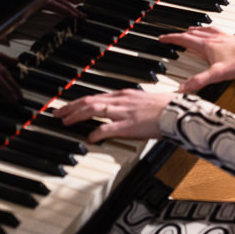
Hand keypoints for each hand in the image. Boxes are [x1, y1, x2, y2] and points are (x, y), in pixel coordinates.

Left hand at [55, 88, 171, 141]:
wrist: (178, 111)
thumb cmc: (165, 108)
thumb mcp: (143, 101)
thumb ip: (129, 106)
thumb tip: (118, 112)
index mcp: (124, 95)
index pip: (95, 96)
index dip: (78, 101)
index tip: (68, 106)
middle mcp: (121, 100)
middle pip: (89, 100)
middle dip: (70, 106)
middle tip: (57, 112)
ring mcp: (124, 112)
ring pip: (93, 110)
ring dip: (76, 115)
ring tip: (65, 121)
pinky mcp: (129, 125)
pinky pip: (107, 129)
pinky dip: (96, 133)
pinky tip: (88, 138)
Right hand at [160, 27, 234, 93]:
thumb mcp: (217, 75)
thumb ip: (199, 81)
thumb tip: (182, 88)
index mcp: (207, 45)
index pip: (185, 40)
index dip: (172, 39)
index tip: (163, 38)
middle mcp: (215, 38)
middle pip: (194, 34)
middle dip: (182, 34)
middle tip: (174, 36)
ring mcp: (225, 37)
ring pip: (208, 30)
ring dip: (198, 30)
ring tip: (193, 29)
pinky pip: (223, 32)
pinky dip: (217, 32)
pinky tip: (225, 33)